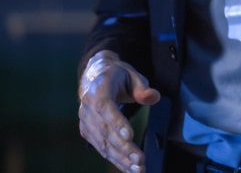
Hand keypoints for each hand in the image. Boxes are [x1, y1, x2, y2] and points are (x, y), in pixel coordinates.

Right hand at [78, 50, 160, 172]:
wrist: (94, 79)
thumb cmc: (118, 77)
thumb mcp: (132, 75)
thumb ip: (142, 87)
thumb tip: (154, 97)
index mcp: (98, 89)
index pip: (105, 107)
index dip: (116, 123)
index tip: (130, 136)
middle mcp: (88, 107)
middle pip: (105, 131)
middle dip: (123, 147)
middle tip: (140, 160)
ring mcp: (86, 122)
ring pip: (103, 144)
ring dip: (121, 159)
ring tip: (138, 169)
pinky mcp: (87, 133)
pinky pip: (102, 149)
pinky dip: (116, 160)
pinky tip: (130, 169)